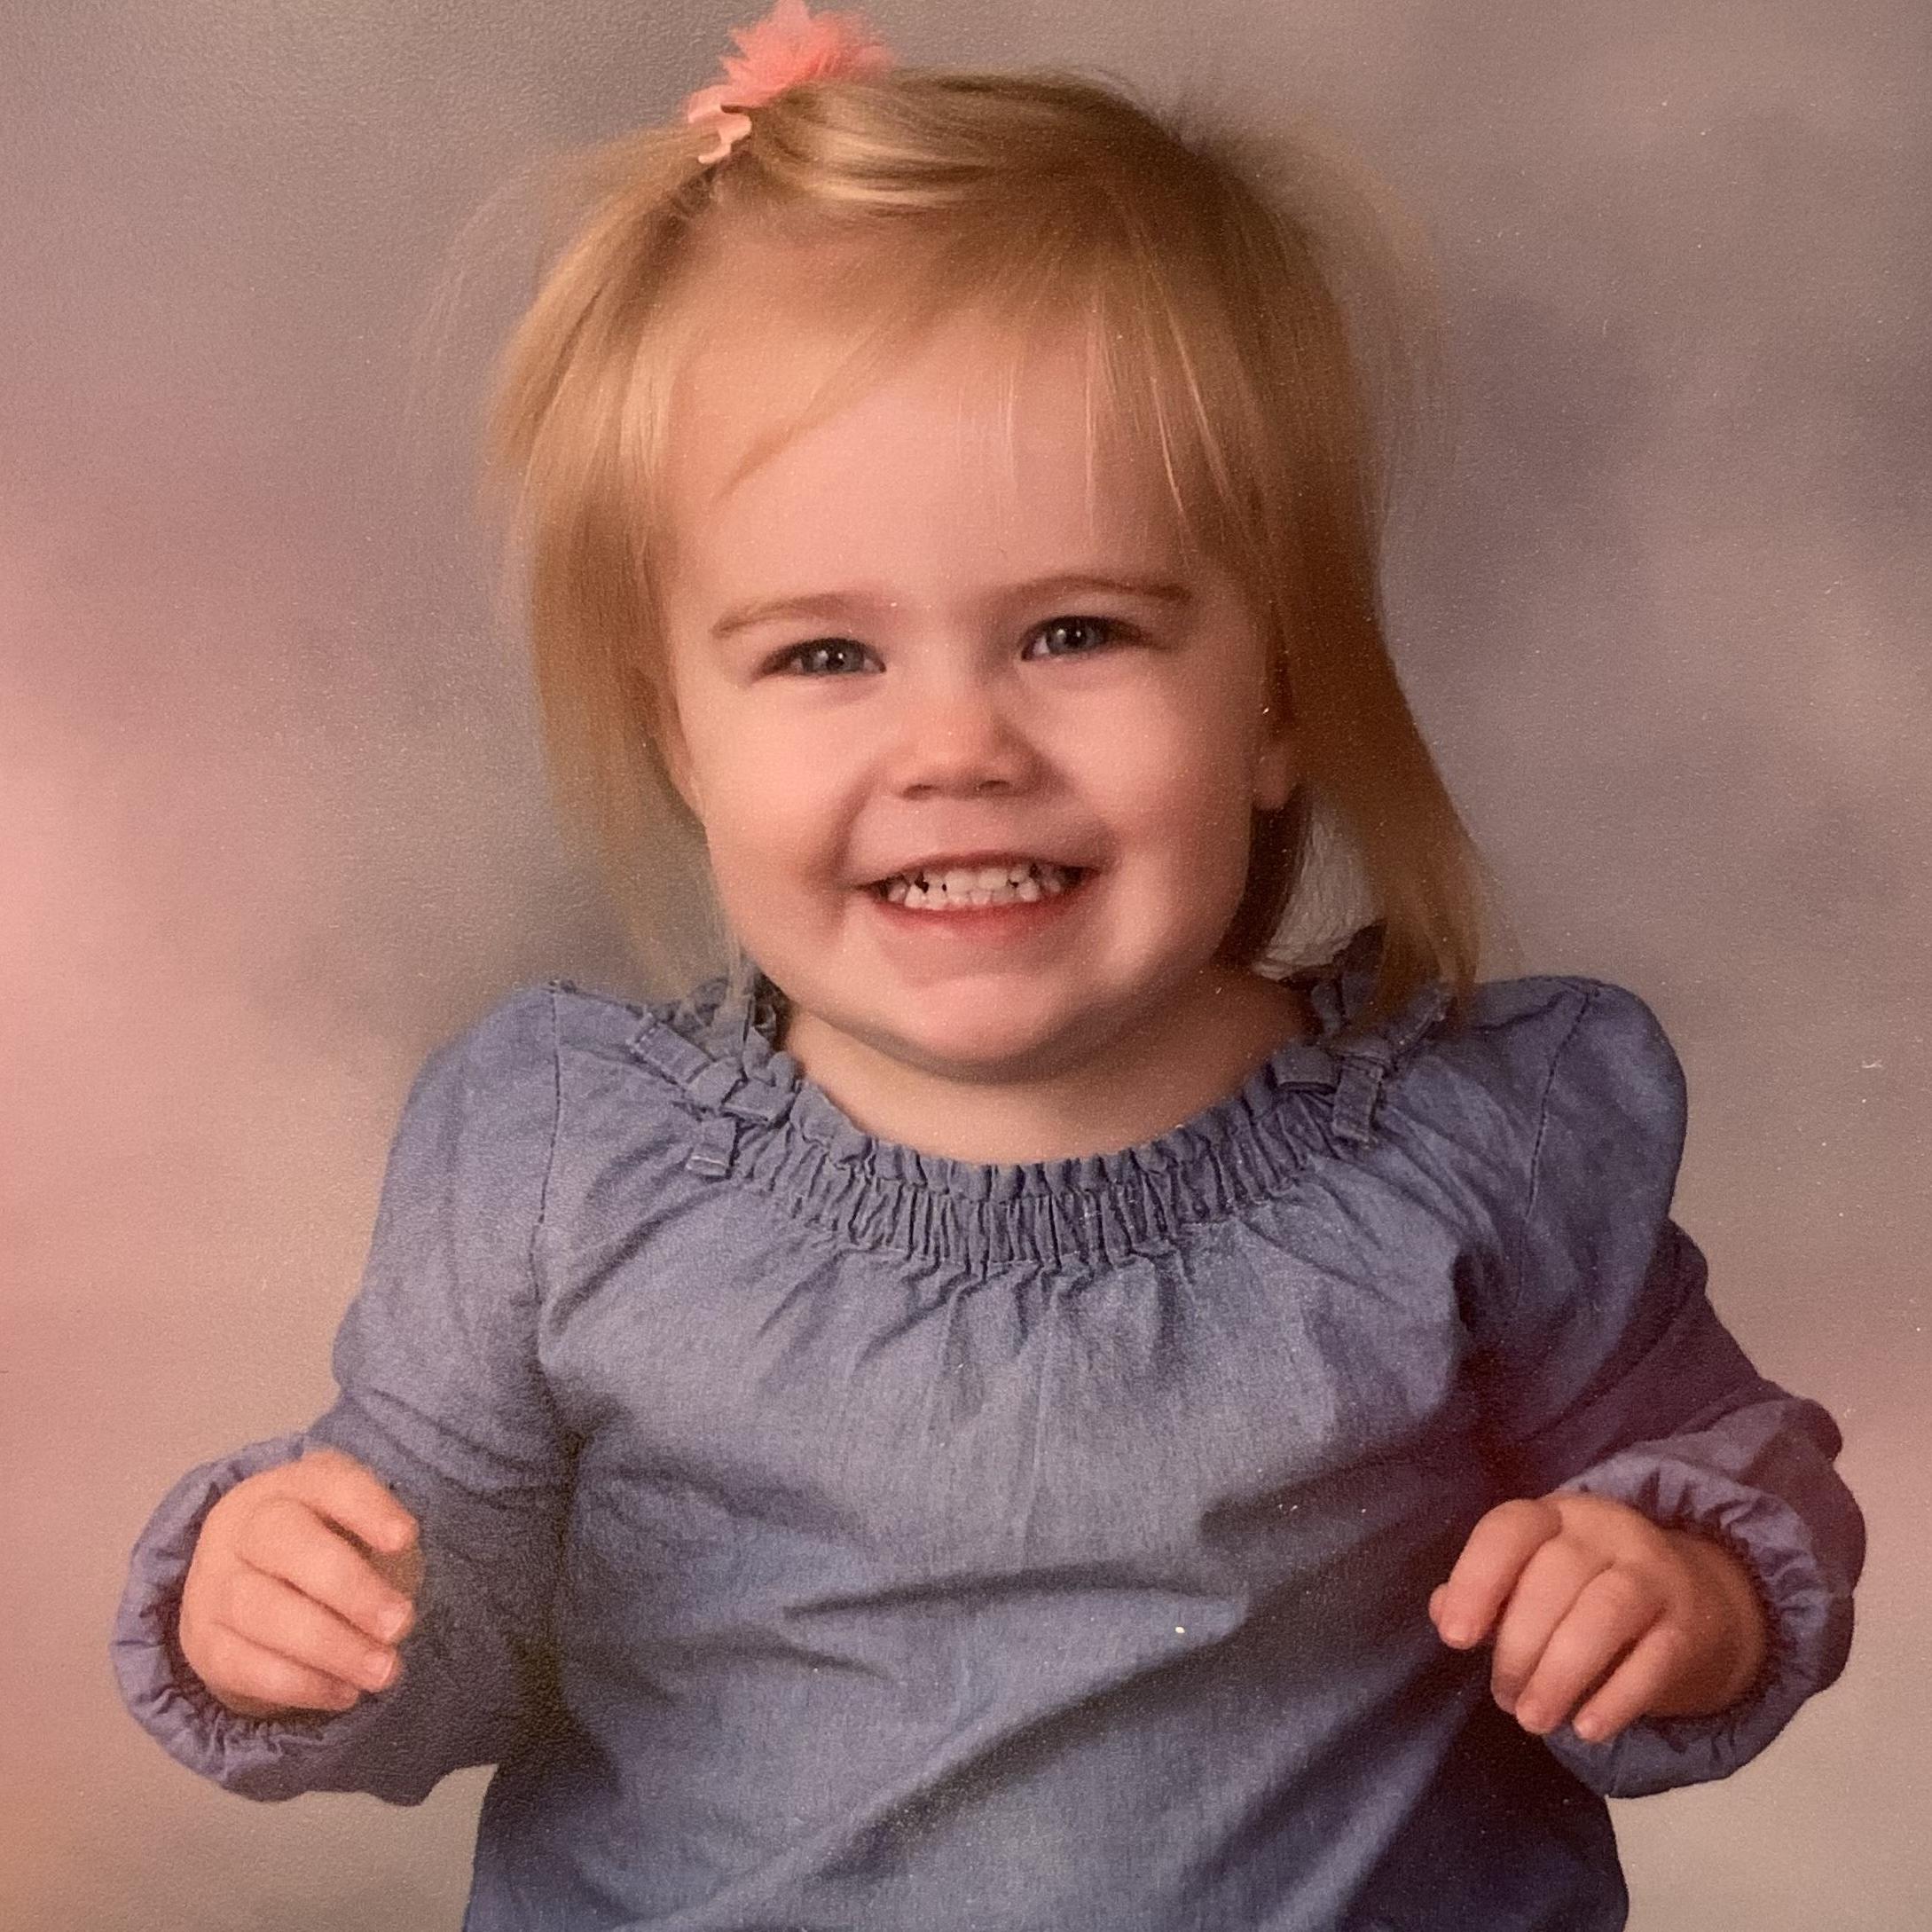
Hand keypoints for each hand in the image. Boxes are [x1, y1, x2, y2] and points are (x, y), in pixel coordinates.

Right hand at [178, 1447, 422, 1718]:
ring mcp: (213, 1583)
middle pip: (288, 1545)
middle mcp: (242, 1526)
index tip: (406, 1539)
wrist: (249, 1579)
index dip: (367, 1509)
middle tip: (402, 1625)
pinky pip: (245, 1666)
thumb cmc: (326, 1544)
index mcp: (292, 1485)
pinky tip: (345, 1693)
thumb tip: (395, 1601)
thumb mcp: (357, 1526)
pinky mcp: (203, 1642)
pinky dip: (301, 1684)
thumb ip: (380, 1544)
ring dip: (331, 1648)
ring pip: (263, 1611)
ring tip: (384, 1671)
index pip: (328, 1483)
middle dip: (351, 1589)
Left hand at [1427, 1492, 1767, 1743]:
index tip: (1454, 1637)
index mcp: (1556, 1516)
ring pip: (1603, 1614)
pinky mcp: (1689, 1625)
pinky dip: (1615, 1698)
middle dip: (1518, 1646)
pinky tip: (1587, 1729)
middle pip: (1554, 1578)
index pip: (1510, 1529)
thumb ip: (1488, 1593)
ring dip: (1560, 1674)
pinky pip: (1653, 1661)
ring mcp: (1654, 1574)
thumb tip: (1442, 1612)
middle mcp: (1606, 1532)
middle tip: (1503, 1697)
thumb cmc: (1589, 1592)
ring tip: (1533, 1719)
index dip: (1476, 1580)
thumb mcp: (1535, 1580)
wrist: (1698, 1605)